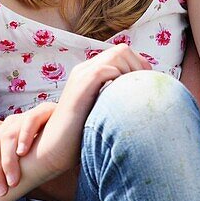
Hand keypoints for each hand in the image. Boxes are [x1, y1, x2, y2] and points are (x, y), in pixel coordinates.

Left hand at [0, 101, 57, 195]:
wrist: (75, 131)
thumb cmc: (49, 154)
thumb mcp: (25, 164)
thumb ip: (10, 171)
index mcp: (0, 136)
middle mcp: (8, 125)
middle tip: (1, 191)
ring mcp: (24, 117)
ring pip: (6, 137)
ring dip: (8, 162)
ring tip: (14, 181)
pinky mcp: (44, 111)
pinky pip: (30, 120)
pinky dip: (24, 137)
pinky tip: (24, 152)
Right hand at [32, 45, 150, 174]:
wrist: (51, 150)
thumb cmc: (78, 138)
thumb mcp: (101, 114)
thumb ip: (115, 102)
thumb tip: (142, 104)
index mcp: (90, 73)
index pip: (122, 54)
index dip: (140, 65)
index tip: (147, 86)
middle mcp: (85, 70)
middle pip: (122, 50)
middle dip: (139, 66)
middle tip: (144, 89)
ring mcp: (81, 76)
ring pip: (116, 55)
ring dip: (132, 71)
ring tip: (134, 93)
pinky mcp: (79, 87)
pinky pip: (104, 70)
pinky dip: (119, 78)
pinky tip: (121, 98)